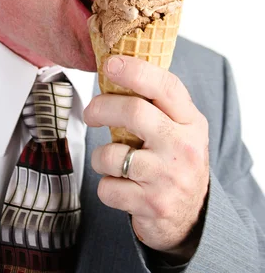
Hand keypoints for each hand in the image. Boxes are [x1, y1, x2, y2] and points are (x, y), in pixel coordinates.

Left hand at [83, 55, 208, 258]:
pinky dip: (106, 187)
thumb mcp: (178, 128)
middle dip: (101, 108)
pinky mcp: (152, 204)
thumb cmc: (174, 160)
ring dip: (100, 157)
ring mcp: (169, 177)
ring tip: (112, 162)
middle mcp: (183, 147)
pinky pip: (107, 188)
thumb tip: (113, 69)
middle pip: (133, 112)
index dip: (135, 71)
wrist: (191, 216)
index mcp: (190, 121)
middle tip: (90, 113)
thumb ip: (155, 103)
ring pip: (111, 155)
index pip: (165, 86)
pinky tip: (122, 187)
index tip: (110, 64)